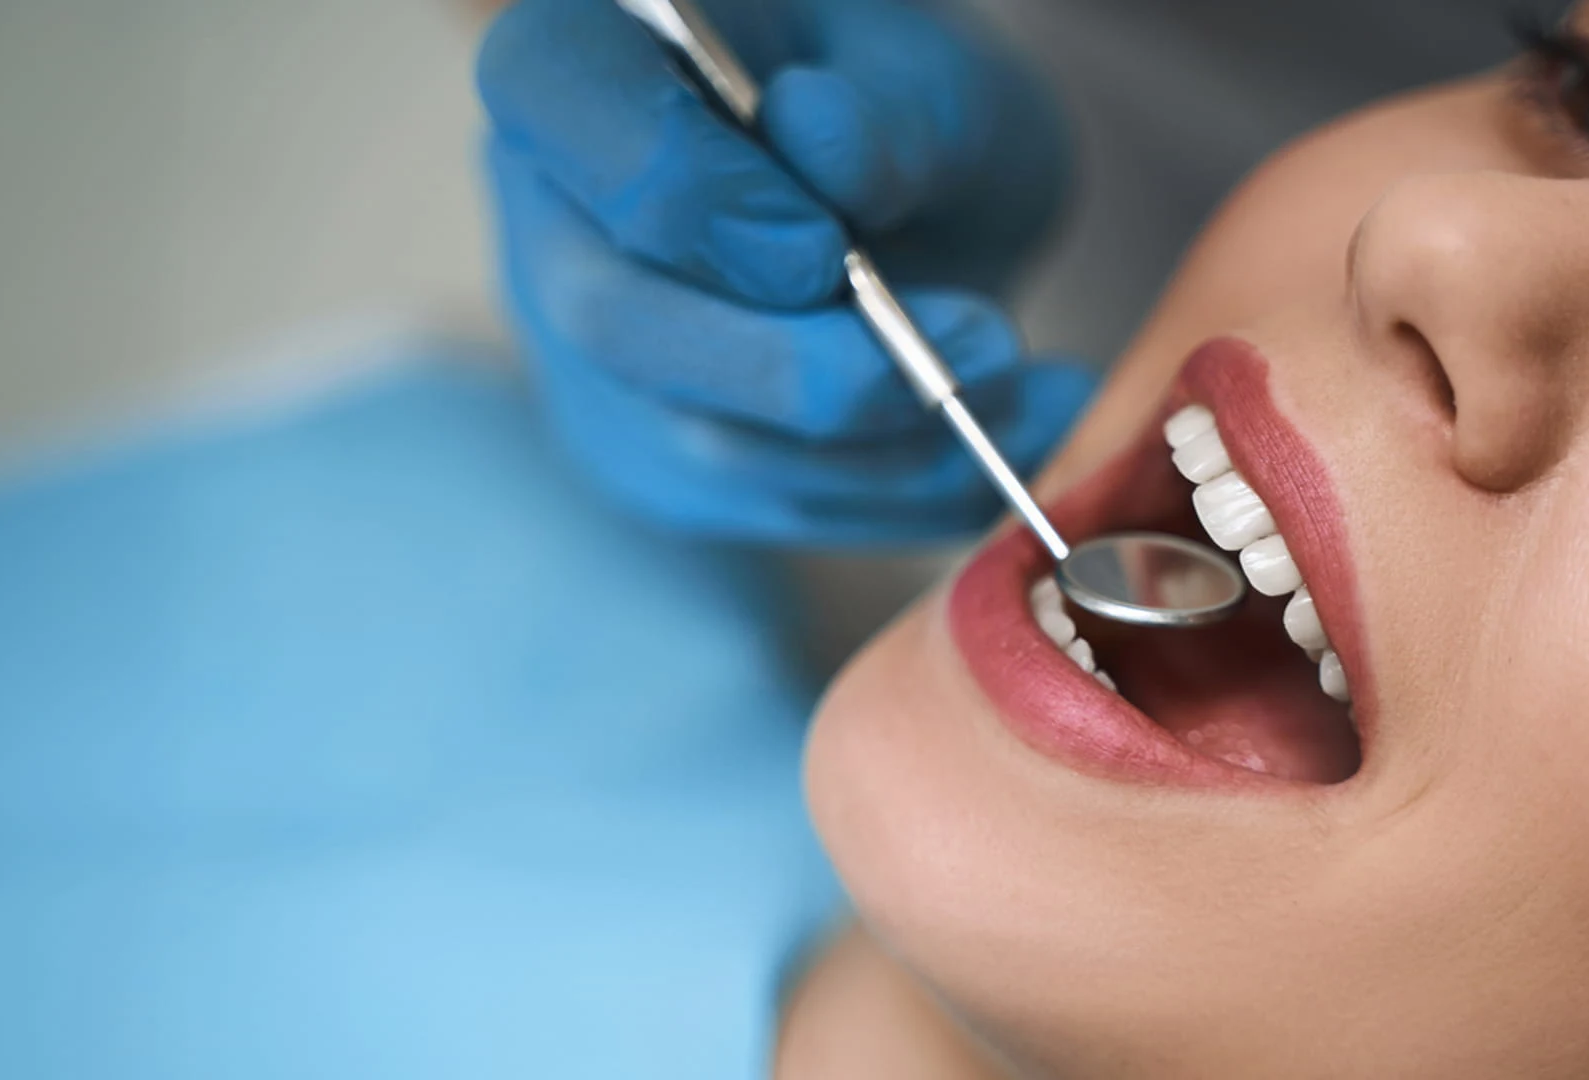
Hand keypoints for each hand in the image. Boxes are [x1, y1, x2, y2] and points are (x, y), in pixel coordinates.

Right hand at [478, 0, 1093, 543]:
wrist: (916, 199)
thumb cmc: (902, 108)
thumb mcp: (929, 73)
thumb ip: (884, 110)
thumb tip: (820, 147)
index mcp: (580, 65)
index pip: (560, 103)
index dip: (685, 187)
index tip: (826, 242)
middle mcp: (553, 218)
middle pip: (612, 317)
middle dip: (804, 363)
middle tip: (984, 342)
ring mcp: (589, 359)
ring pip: (698, 443)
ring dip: (889, 440)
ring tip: (1036, 384)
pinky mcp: (662, 462)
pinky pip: (773, 508)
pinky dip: (915, 491)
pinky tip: (1024, 432)